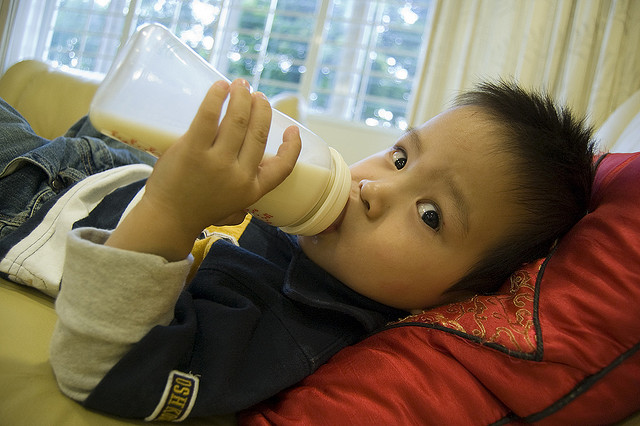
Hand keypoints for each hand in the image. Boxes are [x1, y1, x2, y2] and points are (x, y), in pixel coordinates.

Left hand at [106, 79, 301, 259]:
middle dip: (262, 109)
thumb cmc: (197, 211)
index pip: (283, 167)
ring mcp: (216, 162)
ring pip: (237, 120)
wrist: (167, 219)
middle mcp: (239, 175)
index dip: (293, 147)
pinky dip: (217, 97)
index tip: (293, 130)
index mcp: (252, 190)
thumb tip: (252, 172)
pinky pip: (209, 116)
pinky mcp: (192, 150)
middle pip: (259, 133)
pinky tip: (221, 85)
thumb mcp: (232, 207)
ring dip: (242, 97)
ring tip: (241, 85)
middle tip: (257, 96)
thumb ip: (244, 191)